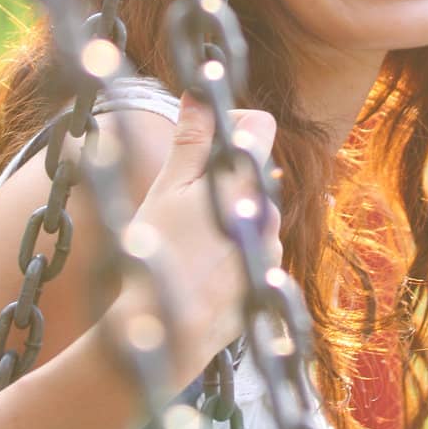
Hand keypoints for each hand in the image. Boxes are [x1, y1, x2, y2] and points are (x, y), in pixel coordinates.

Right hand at [99, 94, 281, 394]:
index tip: (200, 144)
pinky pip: (252, 251)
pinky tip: (198, 269)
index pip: (259, 127)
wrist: (166, 337)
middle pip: (252, 172)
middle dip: (222, 177)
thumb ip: (192, 139)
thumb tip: (200, 91)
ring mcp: (269, 252)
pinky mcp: (264, 285)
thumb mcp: (168, 189)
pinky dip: (230, 251)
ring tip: (185, 242)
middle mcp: (267, 214)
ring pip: (252, 213)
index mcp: (245, 183)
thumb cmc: (159, 256)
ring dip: (227, 216)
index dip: (229, 125)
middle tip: (180, 201)